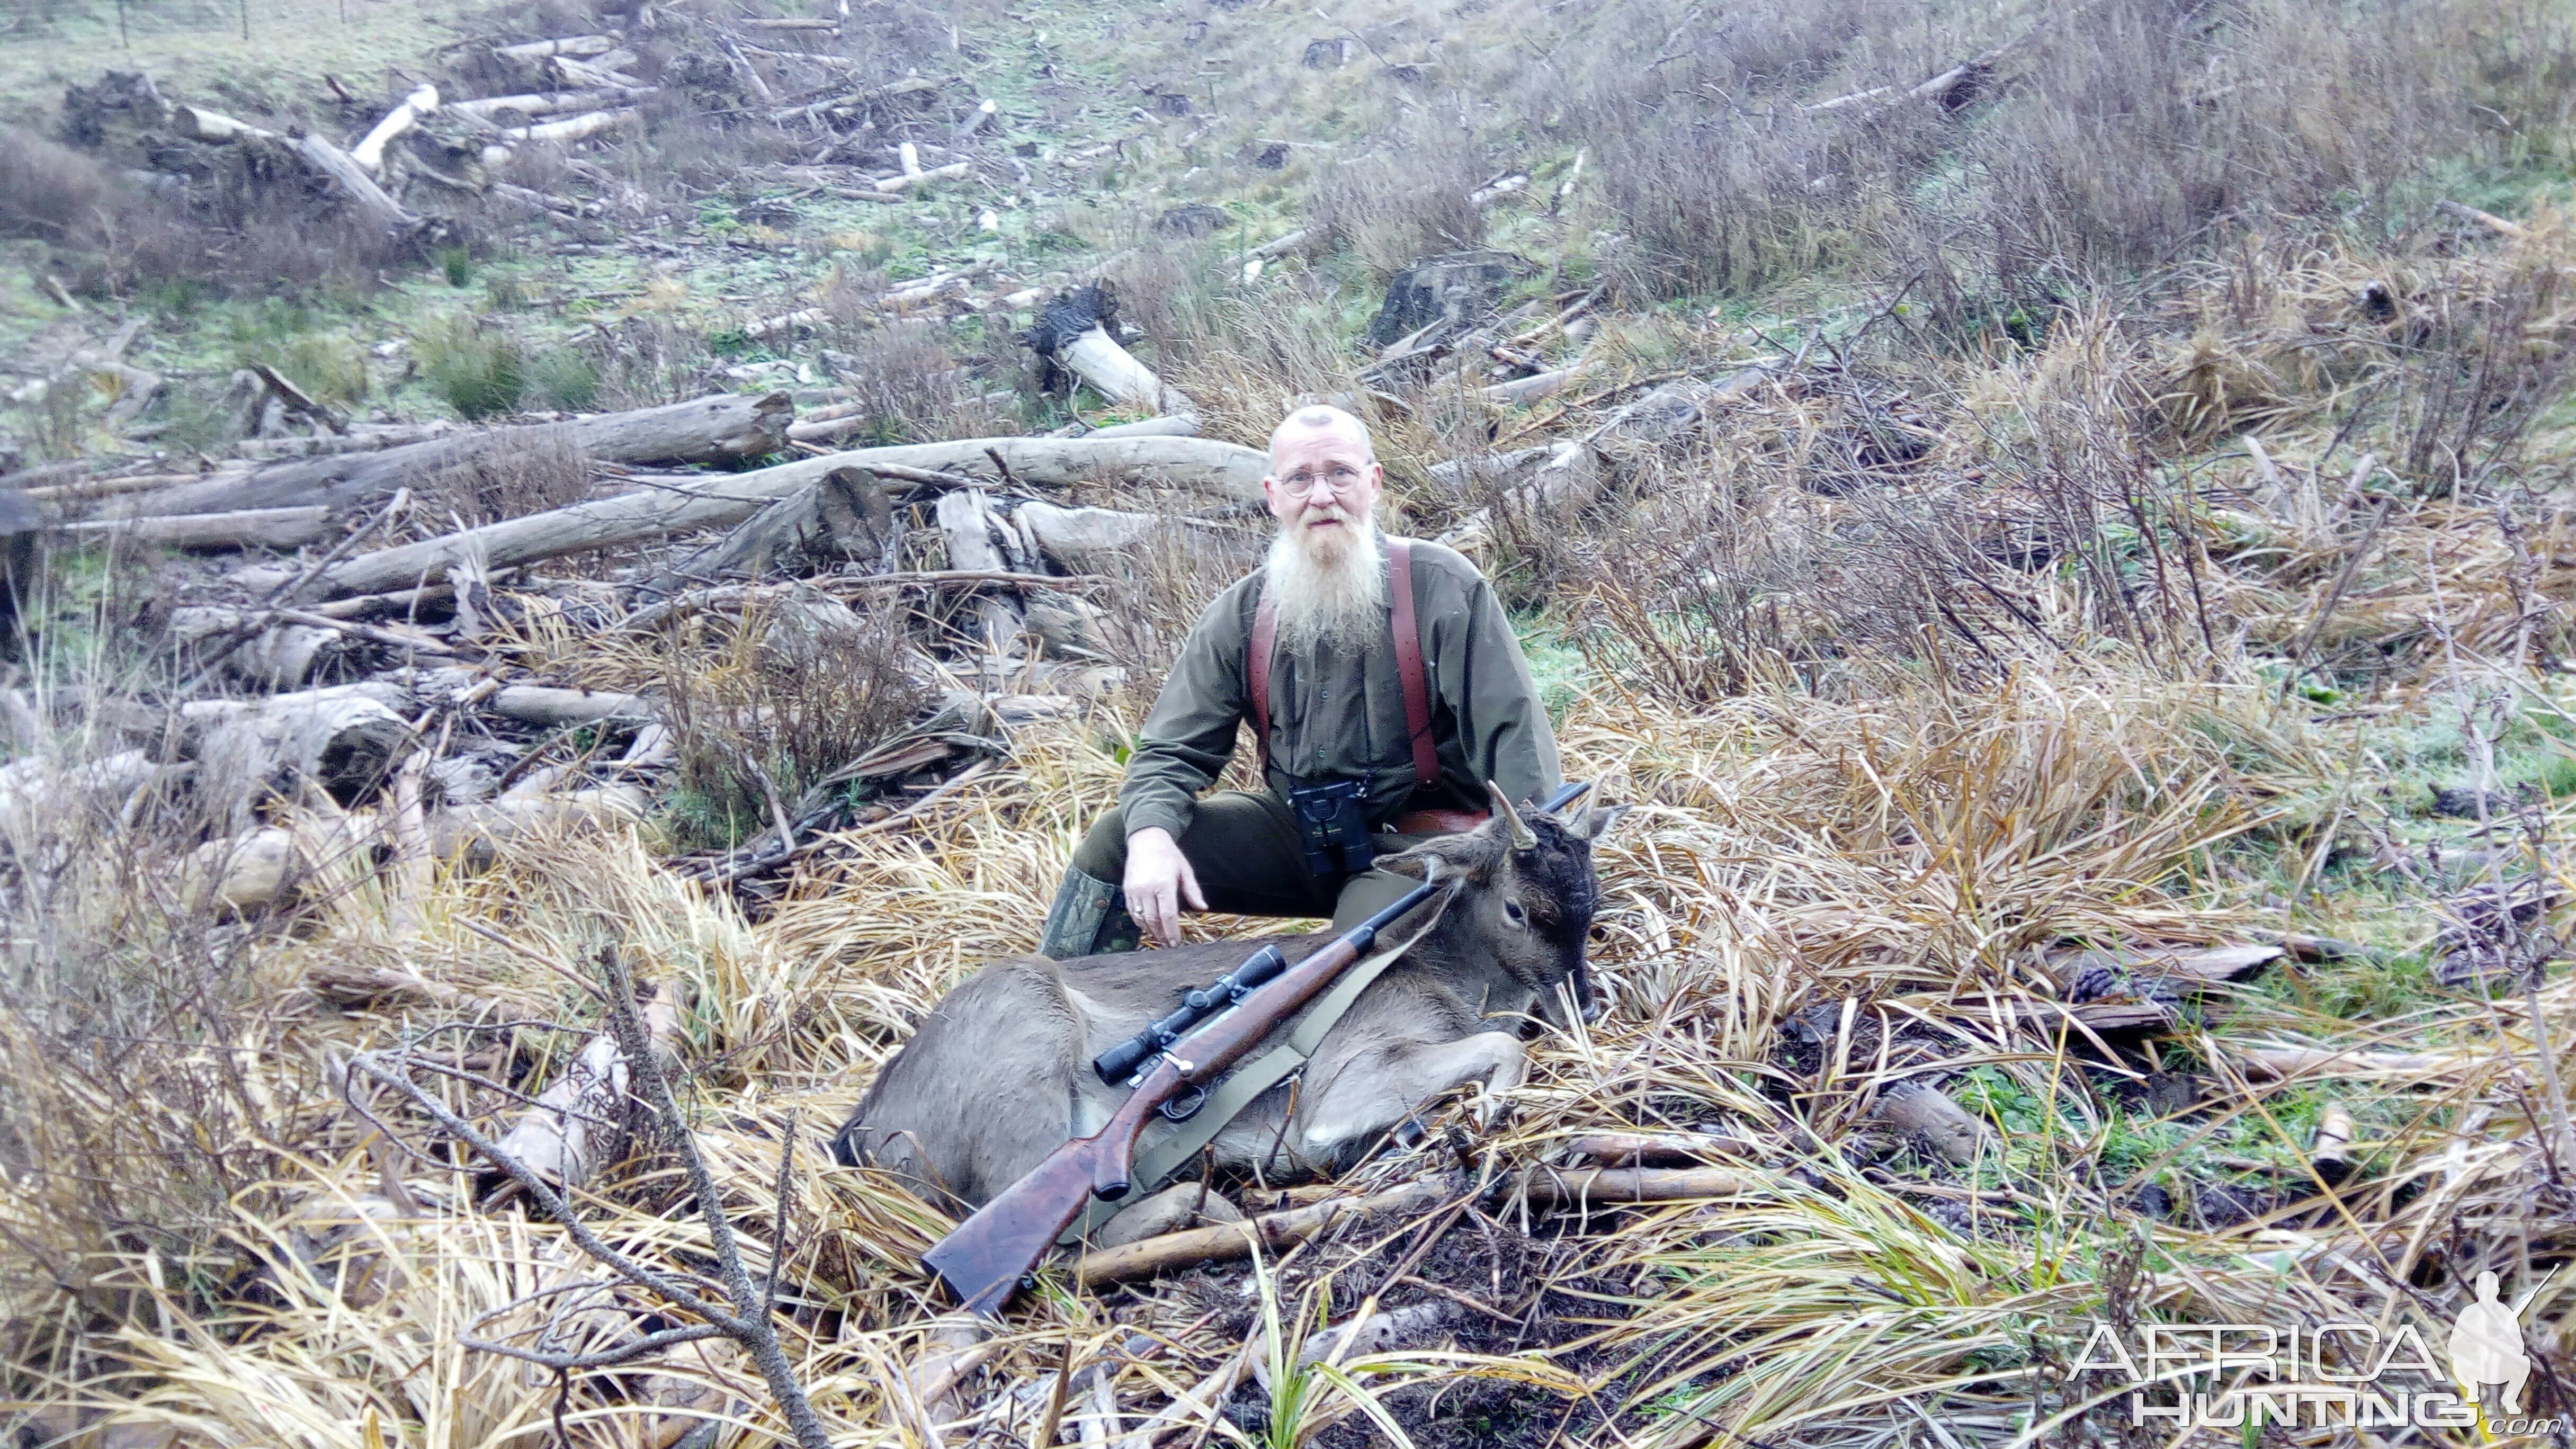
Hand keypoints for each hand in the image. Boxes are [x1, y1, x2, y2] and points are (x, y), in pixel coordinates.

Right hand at [1123, 827, 1206, 946]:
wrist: (1146, 840)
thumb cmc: (1169, 855)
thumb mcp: (1185, 870)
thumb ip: (1193, 891)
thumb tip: (1203, 908)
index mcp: (1164, 884)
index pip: (1168, 915)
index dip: (1172, 932)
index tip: (1175, 943)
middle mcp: (1147, 888)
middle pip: (1153, 920)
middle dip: (1161, 935)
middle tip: (1167, 944)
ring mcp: (1135, 889)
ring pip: (1141, 917)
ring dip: (1150, 930)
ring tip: (1158, 938)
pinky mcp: (1127, 889)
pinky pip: (1132, 911)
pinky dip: (1139, 921)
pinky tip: (1147, 926)